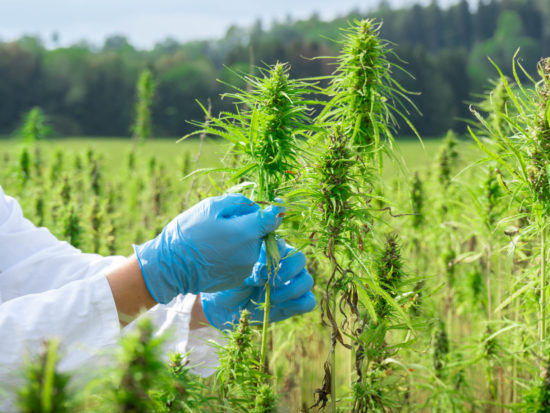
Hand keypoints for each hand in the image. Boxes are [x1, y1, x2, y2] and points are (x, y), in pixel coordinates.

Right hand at [134, 194, 283, 303]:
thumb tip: (255, 206)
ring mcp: (245, 268)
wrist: (170, 267)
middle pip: (260, 233)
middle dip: (250, 225)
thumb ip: (238, 202)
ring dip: (242, 240)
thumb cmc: (188, 232)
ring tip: (216, 238)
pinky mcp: (238, 278)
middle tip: (225, 222)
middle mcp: (251, 253)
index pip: (272, 219)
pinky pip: (243, 260)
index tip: (276, 205)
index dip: (275, 210)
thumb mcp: (210, 207)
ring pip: (252, 246)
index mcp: (246, 232)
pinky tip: (216, 252)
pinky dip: (235, 254)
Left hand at [201, 239, 315, 329]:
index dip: (276, 254)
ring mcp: (290, 284)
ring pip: (307, 280)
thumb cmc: (225, 276)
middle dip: (284, 271)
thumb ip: (256, 239)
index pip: (285, 244)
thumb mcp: (236, 257)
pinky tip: (278, 306)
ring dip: (290, 289)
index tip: (259, 266)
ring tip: (270, 297)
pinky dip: (296, 303)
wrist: (220, 306)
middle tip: (264, 281)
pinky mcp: (291, 304)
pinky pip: (309, 301)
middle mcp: (283, 265)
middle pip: (300, 259)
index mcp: (271, 250)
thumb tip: (274, 216)